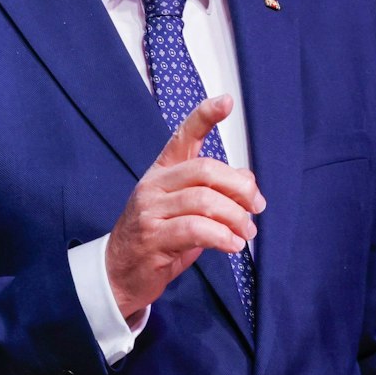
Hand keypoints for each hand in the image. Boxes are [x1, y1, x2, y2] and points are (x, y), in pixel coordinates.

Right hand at [107, 95, 263, 317]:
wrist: (119, 274)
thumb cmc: (158, 239)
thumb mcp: (186, 210)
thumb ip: (213, 191)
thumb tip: (247, 178)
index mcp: (162, 171)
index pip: (183, 136)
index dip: (204, 116)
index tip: (225, 101)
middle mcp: (154, 185)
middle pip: (205, 170)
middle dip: (239, 188)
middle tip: (256, 206)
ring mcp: (150, 211)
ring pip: (204, 201)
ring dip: (236, 218)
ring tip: (246, 233)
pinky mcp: (153, 238)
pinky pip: (196, 229)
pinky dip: (222, 236)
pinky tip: (233, 245)